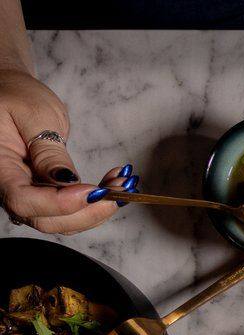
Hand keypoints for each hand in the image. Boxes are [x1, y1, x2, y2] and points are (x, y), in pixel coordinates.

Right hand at [0, 68, 131, 233]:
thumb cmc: (17, 97)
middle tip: (120, 188)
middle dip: (88, 211)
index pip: (23, 200)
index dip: (60, 203)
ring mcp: (27, 194)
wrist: (12, 95)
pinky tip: (113, 184)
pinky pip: (70, 210)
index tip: (94, 191)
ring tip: (122, 183)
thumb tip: (67, 182)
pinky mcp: (43, 195)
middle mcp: (7, 188)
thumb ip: (48, 151)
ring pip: (62, 220)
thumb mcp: (34, 115)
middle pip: (46, 220)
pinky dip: (95, 202)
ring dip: (98, 209)